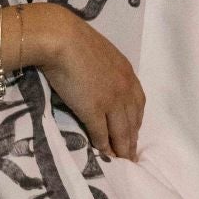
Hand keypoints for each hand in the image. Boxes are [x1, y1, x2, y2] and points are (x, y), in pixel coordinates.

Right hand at [29, 3, 145, 161]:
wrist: (61, 38)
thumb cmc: (74, 39)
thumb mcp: (98, 52)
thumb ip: (103, 68)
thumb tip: (97, 78)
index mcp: (126, 72)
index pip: (138, 103)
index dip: (136, 121)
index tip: (134, 133)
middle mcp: (124, 88)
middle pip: (133, 121)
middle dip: (132, 140)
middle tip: (131, 155)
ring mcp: (110, 100)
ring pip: (121, 131)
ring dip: (122, 148)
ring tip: (122, 161)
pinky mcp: (93, 110)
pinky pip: (101, 134)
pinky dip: (103, 146)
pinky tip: (103, 154)